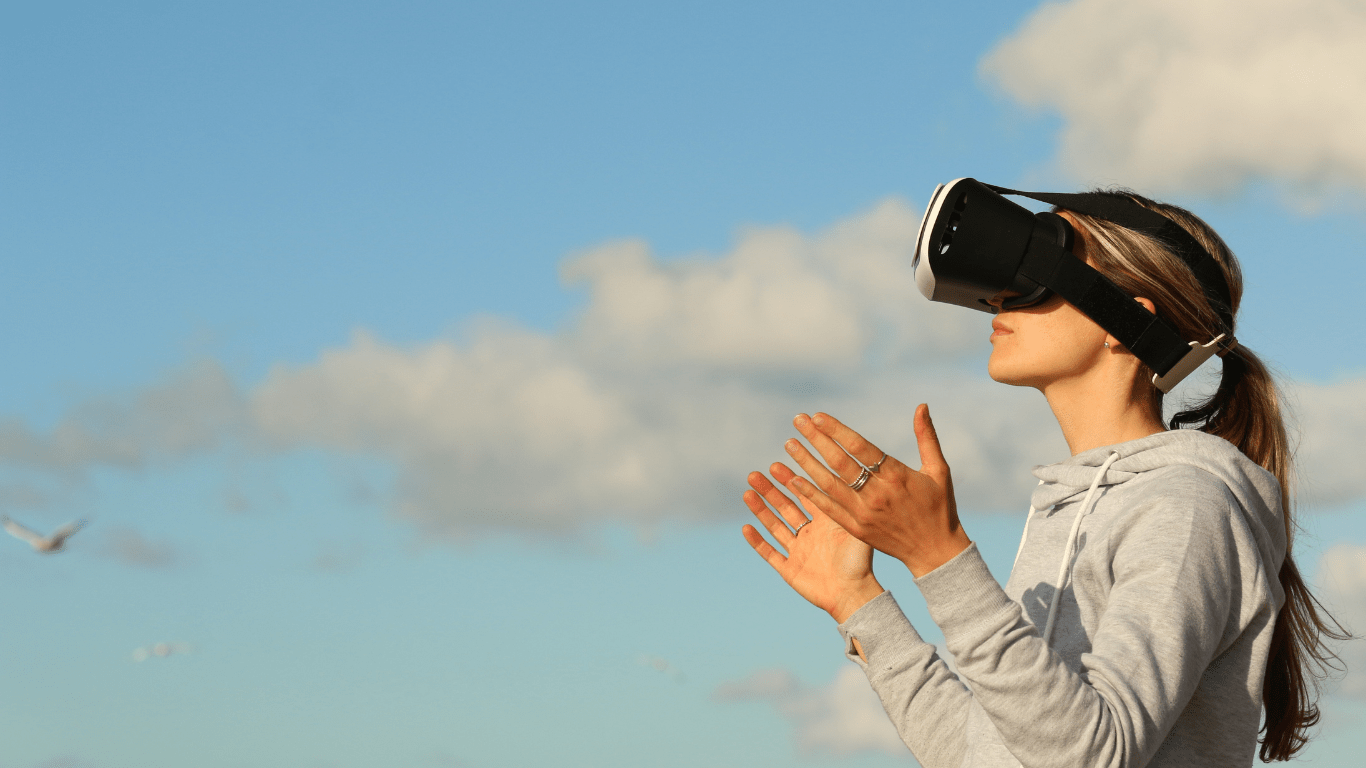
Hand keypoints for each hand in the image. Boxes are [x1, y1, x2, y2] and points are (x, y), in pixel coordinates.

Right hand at [741, 464, 883, 623]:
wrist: (854, 595)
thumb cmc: (860, 562)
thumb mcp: (854, 528)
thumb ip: (845, 504)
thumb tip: (841, 474)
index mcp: (825, 523)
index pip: (804, 495)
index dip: (790, 480)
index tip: (776, 464)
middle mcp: (810, 534)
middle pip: (785, 507)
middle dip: (770, 491)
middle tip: (755, 475)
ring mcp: (798, 552)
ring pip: (774, 526)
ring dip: (760, 510)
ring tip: (747, 493)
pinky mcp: (790, 570)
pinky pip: (770, 553)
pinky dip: (758, 541)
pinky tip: (746, 527)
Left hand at [782, 404, 969, 577]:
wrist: (935, 551)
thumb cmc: (939, 507)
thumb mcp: (938, 470)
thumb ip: (926, 437)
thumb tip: (921, 405)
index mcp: (897, 476)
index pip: (860, 447)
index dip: (836, 430)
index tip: (817, 416)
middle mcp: (877, 494)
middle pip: (840, 462)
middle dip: (816, 439)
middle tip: (798, 421)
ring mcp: (864, 513)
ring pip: (829, 484)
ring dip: (806, 463)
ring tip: (790, 445)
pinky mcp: (856, 529)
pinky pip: (828, 509)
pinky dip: (811, 494)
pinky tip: (794, 479)